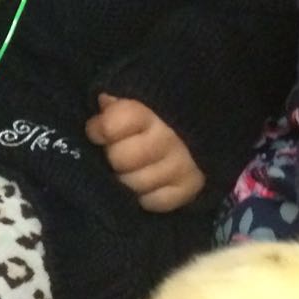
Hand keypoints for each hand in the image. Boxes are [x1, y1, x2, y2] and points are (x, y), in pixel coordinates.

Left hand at [86, 93, 204, 211]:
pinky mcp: (190, 188)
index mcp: (149, 112)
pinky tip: (146, 184)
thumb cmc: (155, 109)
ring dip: (127, 179)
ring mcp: (181, 165)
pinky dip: (146, 197)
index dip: (99, 129)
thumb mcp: (135, 96)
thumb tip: (104, 102)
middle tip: (116, 152)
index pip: (112, 125)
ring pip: (135, 184)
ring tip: (129, 169)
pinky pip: (156, 202)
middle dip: (113, 156)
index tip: (98, 131)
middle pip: (120, 159)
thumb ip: (117, 99)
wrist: (200, 122)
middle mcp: (168, 138)